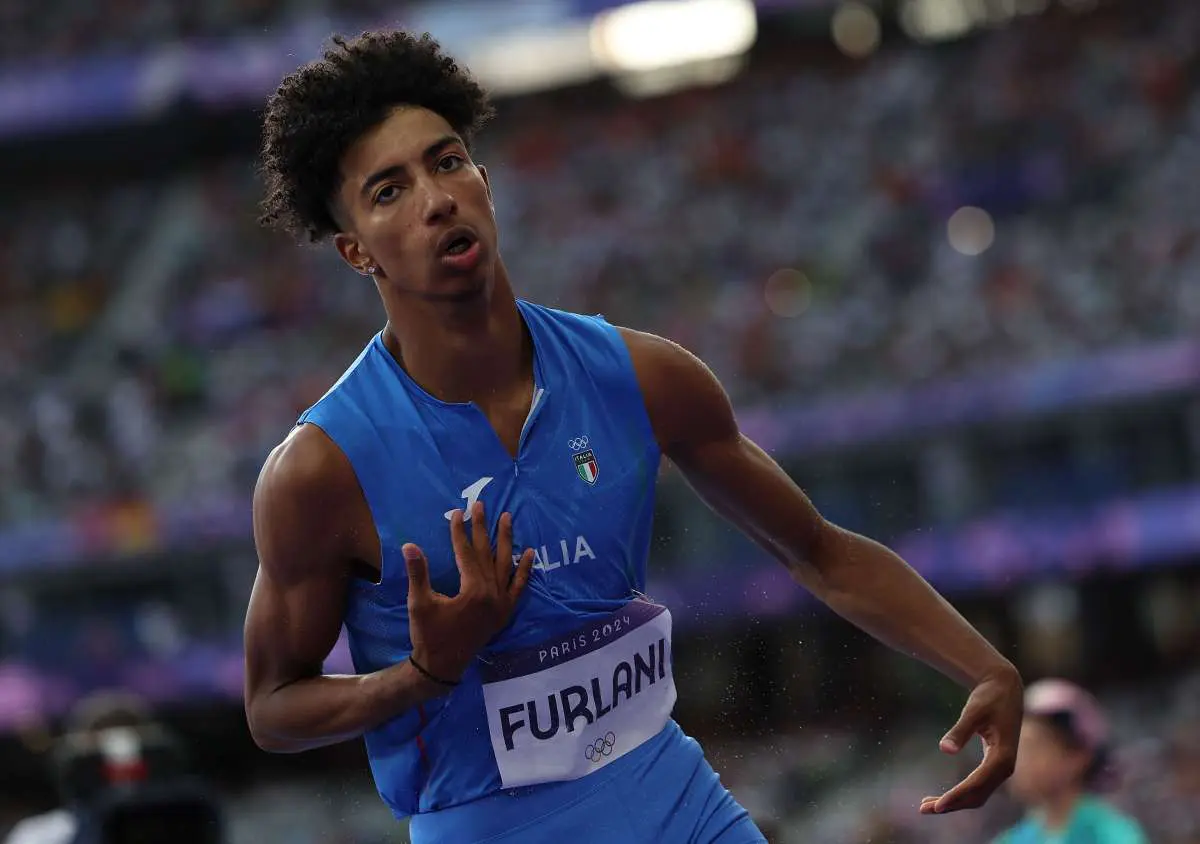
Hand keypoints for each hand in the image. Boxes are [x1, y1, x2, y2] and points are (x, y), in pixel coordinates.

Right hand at [402, 501, 534, 683]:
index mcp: (473, 591)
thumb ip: (418, 573)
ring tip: (507, 518)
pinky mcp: (504, 613)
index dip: (460, 532)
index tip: (457, 512)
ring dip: (506, 541)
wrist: (441, 667)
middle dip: (483, 528)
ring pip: (505, 565)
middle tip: (481, 504)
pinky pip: (518, 587)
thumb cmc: (428, 634)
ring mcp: (501, 605)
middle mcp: (492, 595)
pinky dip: (524, 571)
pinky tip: (529, 553)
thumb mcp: (420, 603)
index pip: (466, 553)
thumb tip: (409, 545)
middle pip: (486, 554)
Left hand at [920, 664, 1022, 814]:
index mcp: (1003, 757)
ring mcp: (1001, 768)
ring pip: (977, 794)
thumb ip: (960, 730)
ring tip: (925, 806)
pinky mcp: (995, 764)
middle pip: (977, 795)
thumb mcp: (973, 711)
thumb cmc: (988, 697)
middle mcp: (1005, 767)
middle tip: (923, 809)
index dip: (956, 796)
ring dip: (954, 802)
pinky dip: (960, 794)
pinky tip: (942, 796)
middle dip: (951, 804)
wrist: (1004, 687)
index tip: (938, 806)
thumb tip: (944, 749)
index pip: (977, 784)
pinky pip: (978, 786)